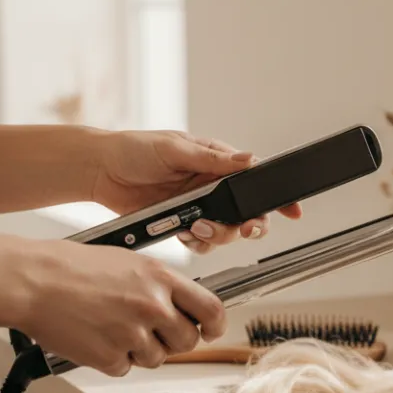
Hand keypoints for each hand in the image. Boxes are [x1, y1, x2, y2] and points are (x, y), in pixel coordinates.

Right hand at [14, 239, 226, 375]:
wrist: (31, 281)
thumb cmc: (72, 268)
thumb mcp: (130, 263)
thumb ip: (161, 285)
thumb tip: (184, 305)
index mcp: (161, 278)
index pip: (211, 309)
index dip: (215, 325)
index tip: (211, 331)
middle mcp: (152, 306)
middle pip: (188, 341)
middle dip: (173, 340)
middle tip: (150, 331)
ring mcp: (132, 334)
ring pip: (157, 358)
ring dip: (141, 350)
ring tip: (113, 328)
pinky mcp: (109, 357)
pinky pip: (125, 368)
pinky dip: (113, 359)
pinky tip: (96, 337)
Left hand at [91, 129, 302, 253]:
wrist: (100, 172)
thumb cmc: (134, 150)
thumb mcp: (175, 149)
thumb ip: (213, 159)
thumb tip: (249, 159)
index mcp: (217, 162)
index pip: (256, 179)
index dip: (276, 197)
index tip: (291, 210)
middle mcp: (213, 186)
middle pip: (248, 212)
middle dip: (250, 224)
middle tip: (244, 229)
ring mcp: (200, 207)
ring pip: (227, 231)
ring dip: (219, 234)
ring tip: (199, 227)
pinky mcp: (184, 224)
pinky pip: (202, 242)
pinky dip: (198, 243)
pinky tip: (186, 233)